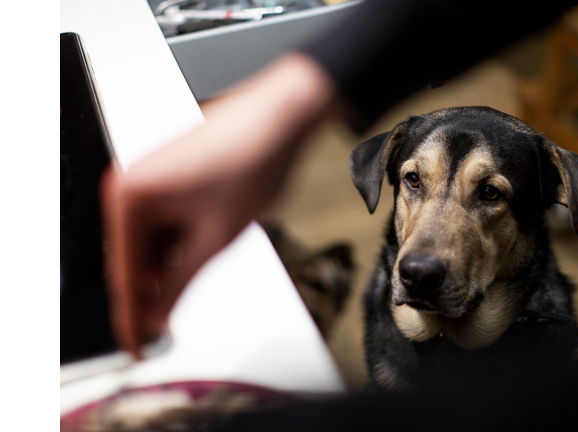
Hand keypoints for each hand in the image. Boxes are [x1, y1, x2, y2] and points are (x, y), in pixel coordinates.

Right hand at [100, 53, 335, 356]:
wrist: (282, 116)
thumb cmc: (253, 158)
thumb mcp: (216, 237)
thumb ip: (180, 284)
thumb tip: (158, 317)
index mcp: (130, 197)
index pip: (123, 276)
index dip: (131, 320)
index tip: (137, 350)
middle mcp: (129, 183)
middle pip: (132, 259)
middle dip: (153, 291)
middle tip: (169, 325)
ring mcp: (146, 176)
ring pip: (150, 242)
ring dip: (169, 266)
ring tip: (200, 271)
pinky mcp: (166, 175)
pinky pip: (162, 223)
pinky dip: (179, 243)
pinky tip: (203, 247)